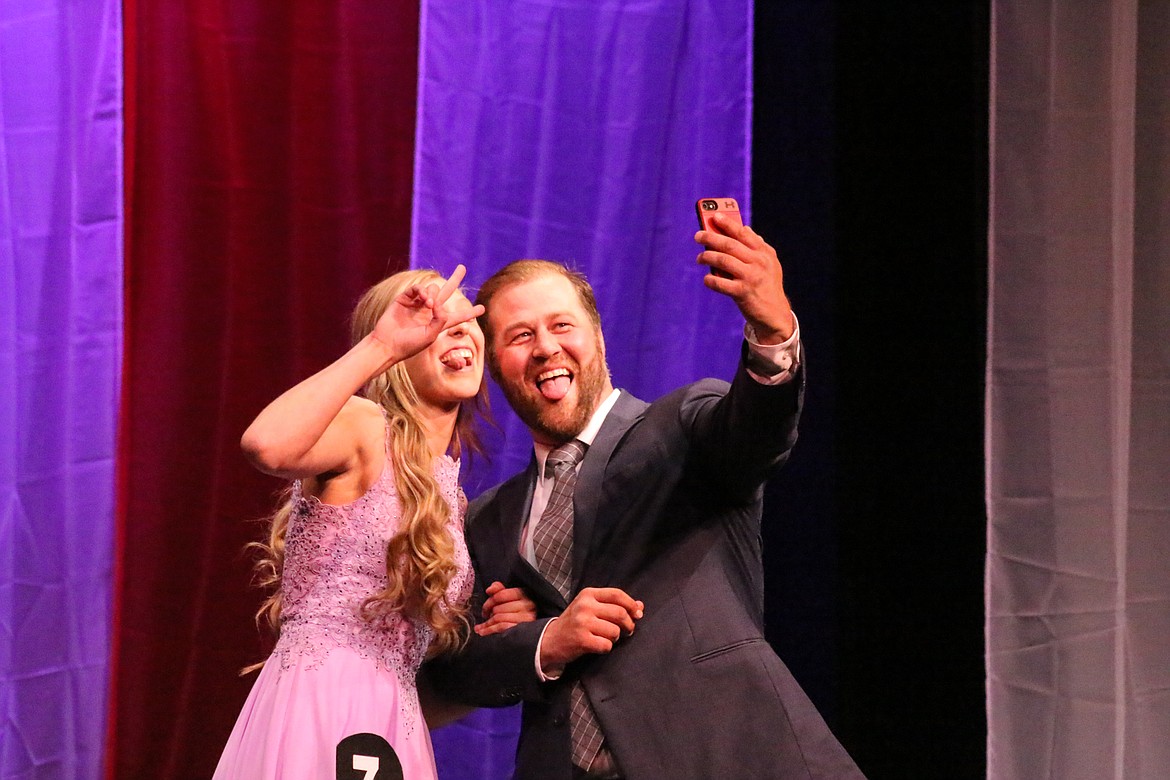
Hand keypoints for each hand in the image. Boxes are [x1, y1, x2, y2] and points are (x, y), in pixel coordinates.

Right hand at [370, 264, 484, 364]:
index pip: (457, 316)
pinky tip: (424, 299)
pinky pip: (418, 288)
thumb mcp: (430, 336)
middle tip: (462, 267)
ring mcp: (417, 304)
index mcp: (438, 323)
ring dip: (434, 294)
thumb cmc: (410, 345)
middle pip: (446, 292)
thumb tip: (440, 304)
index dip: (469, 312)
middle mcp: (429, 311)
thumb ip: (441, 320)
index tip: (482, 308)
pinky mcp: (405, 298)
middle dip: (454, 279)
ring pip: (433, 289)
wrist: (387, 344)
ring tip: (429, 304)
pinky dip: (422, 291)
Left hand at [475, 581, 537, 636]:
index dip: (489, 602)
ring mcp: (526, 618)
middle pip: (498, 607)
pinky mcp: (523, 630)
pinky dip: (489, 630)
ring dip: (487, 623)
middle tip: (485, 617)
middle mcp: (528, 605)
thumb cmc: (518, 614)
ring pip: (498, 617)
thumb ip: (499, 590)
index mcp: (525, 594)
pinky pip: (501, 627)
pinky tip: (483, 632)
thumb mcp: (510, 599)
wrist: (537, 634)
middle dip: (488, 613)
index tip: (485, 609)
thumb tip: (489, 589)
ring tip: (483, 627)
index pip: (501, 594)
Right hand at [539, 587, 643, 671]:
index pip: (617, 594)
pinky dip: (606, 647)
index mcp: (588, 594)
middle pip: (620, 613)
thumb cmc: (574, 623)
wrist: (549, 640)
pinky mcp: (582, 639)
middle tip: (628, 631)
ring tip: (606, 637)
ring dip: (615, 638)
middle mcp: (585, 606)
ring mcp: (582, 622)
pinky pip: (607, 645)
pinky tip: (598, 646)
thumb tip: (640, 606)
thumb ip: (613, 605)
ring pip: (615, 630)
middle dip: (629, 624)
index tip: (638, 613)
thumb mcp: (591, 608)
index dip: (631, 604)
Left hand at [695, 215, 793, 343]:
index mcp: (764, 253)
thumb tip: (744, 228)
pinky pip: (721, 283)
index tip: (715, 216)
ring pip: (723, 261)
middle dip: (711, 238)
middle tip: (698, 236)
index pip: (744, 233)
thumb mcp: (769, 263)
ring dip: (707, 257)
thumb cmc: (768, 285)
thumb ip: (757, 246)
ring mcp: (751, 277)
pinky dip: (711, 280)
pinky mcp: (743, 293)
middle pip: (730, 245)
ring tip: (699, 258)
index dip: (728, 223)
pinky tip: (707, 278)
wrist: (775, 314)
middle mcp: (759, 262)